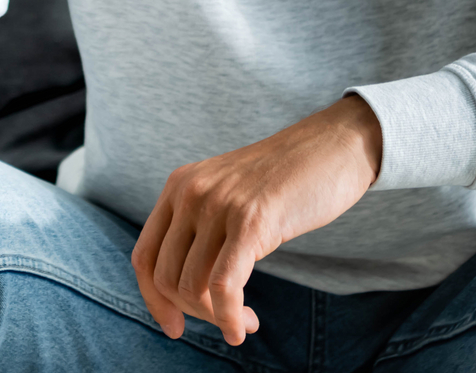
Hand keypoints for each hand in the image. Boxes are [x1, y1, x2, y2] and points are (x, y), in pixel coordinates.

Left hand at [132, 96, 382, 345]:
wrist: (331, 147)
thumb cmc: (284, 181)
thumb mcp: (226, 195)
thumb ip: (201, 227)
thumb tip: (184, 290)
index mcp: (178, 186)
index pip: (144, 257)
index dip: (154, 300)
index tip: (175, 326)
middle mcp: (189, 192)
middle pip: (166, 278)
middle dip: (193, 312)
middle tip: (227, 321)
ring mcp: (218, 205)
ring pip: (192, 286)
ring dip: (217, 317)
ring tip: (246, 321)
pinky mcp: (251, 221)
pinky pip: (224, 286)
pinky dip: (228, 317)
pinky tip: (242, 328)